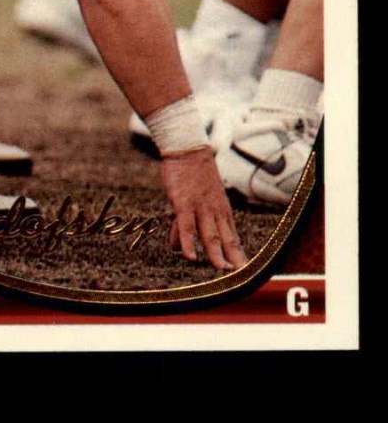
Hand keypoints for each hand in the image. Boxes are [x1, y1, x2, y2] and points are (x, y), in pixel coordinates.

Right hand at [160, 147, 246, 269]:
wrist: (187, 148)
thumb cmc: (192, 173)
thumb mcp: (196, 198)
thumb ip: (189, 223)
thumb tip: (178, 246)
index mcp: (221, 209)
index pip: (232, 235)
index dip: (237, 254)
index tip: (243, 271)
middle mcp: (215, 210)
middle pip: (226, 238)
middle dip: (232, 258)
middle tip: (238, 275)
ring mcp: (200, 206)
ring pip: (210, 234)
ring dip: (216, 254)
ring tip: (221, 270)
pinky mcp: (183, 202)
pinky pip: (186, 226)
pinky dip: (188, 242)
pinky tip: (190, 256)